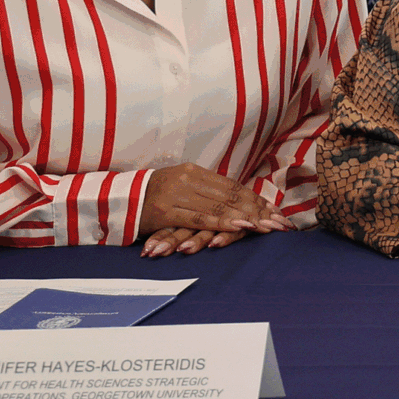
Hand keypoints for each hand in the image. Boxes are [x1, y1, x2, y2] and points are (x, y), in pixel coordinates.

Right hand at [139, 162, 288, 253]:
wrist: (119, 199)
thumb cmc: (156, 196)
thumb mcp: (184, 188)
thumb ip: (208, 192)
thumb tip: (240, 202)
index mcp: (195, 172)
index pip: (233, 187)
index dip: (256, 199)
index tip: (276, 211)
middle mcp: (189, 180)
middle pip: (231, 196)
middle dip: (258, 210)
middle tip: (280, 222)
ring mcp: (177, 194)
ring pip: (219, 206)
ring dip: (246, 217)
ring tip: (266, 225)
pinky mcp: (166, 211)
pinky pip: (199, 218)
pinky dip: (221, 223)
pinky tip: (239, 226)